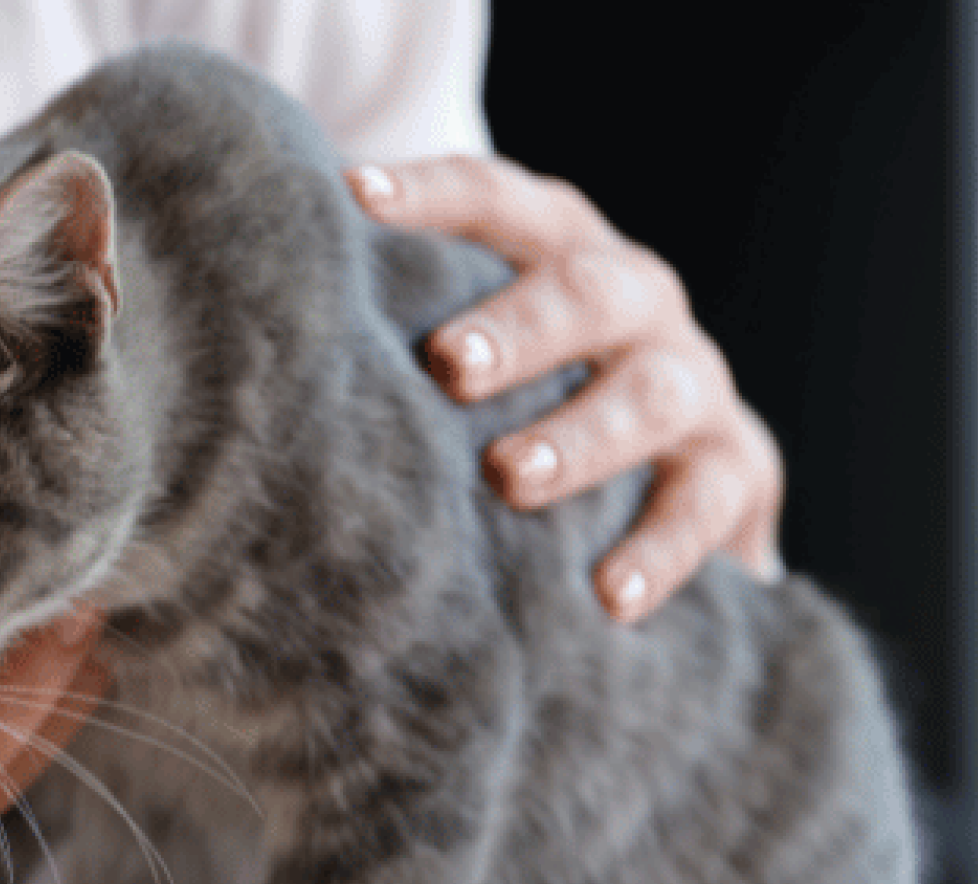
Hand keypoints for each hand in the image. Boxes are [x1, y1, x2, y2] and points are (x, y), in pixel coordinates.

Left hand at [347, 156, 785, 622]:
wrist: (671, 469)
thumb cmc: (513, 390)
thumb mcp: (467, 344)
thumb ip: (390, 318)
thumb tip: (240, 315)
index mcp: (558, 246)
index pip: (495, 199)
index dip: (429, 194)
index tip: (351, 198)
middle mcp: (635, 298)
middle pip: (584, 291)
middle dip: (518, 326)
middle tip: (448, 364)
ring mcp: (694, 379)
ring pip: (650, 393)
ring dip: (580, 435)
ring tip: (510, 477)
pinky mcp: (737, 468)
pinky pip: (707, 504)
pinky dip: (661, 549)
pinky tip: (609, 594)